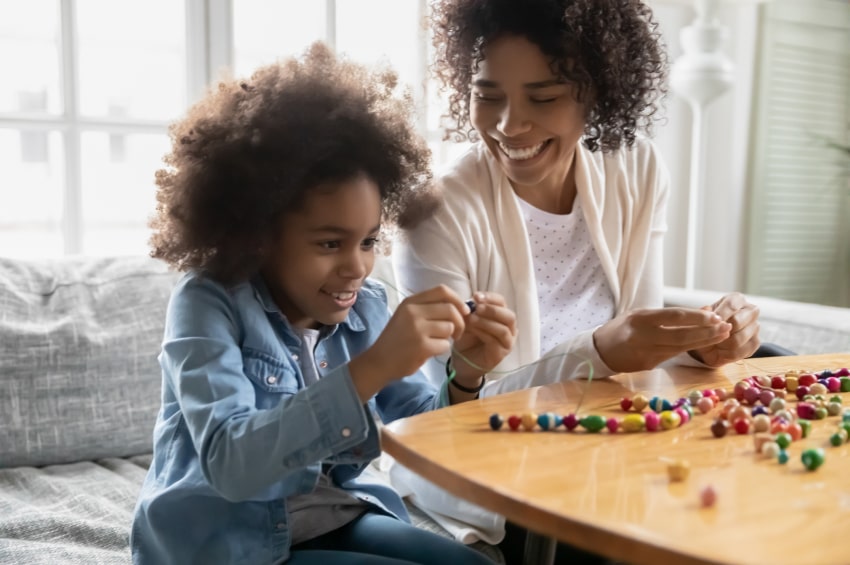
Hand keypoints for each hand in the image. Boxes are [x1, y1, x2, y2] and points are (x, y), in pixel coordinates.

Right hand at [348, 285, 467, 400]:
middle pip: (450, 309)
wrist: (379, 361)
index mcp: (411, 302)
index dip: (458, 300)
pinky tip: (430, 352)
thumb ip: (429, 309)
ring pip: (449, 328)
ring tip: (436, 342)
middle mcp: (413, 311)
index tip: (464, 311)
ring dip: (448, 338)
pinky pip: (445, 345)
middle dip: (460, 322)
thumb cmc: (398, 339)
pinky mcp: (421, 346)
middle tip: (457, 333)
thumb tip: (461, 307)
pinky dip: (442, 350)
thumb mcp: (408, 316)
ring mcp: (417, 328)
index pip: (442, 290)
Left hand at [450, 291, 516, 388]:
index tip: (475, 296)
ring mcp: (508, 342)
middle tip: (477, 307)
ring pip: (504, 328)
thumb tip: (471, 301)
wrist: (462, 362)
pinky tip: (472, 329)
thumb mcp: (467, 322)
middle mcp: (509, 329)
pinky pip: (496, 340)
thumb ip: (471, 312)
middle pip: (509, 315)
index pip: (502, 302)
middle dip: (492, 309)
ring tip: (471, 319)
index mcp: (502, 317)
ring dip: (487, 321)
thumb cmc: (467, 340)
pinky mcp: (502, 353)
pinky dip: (484, 332)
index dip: (490, 297)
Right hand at [593, 307, 731, 372]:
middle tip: (726, 328)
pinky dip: (691, 349)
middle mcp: (642, 336)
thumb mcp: (640, 314)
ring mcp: (645, 353)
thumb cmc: (622, 328)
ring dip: (704, 342)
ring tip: (722, 335)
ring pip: (681, 348)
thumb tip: (702, 313)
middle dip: (706, 332)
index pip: (674, 317)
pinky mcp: (648, 365)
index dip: (697, 318)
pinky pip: (673, 355)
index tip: (716, 317)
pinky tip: (704, 344)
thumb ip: (667, 316)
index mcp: (640, 319)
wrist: (600, 350)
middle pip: (681, 335)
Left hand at [689, 293, 759, 366]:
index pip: (731, 305)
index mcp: (737, 299)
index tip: (710, 323)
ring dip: (722, 345)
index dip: (719, 315)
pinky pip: (741, 352)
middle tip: (710, 336)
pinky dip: (727, 355)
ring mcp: (755, 327)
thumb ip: (702, 314)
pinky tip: (720, 352)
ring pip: (738, 339)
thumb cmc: (706, 326)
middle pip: (736, 322)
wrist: (709, 342)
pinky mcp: (755, 343)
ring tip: (714, 344)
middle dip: (720, 332)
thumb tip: (707, 309)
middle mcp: (750, 310)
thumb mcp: (700, 319)